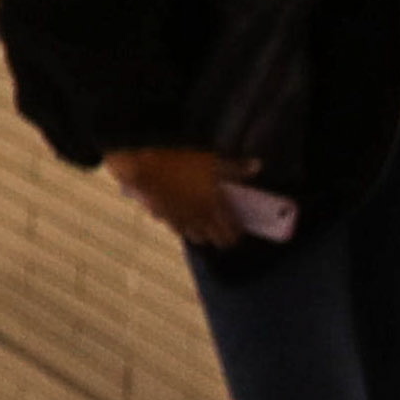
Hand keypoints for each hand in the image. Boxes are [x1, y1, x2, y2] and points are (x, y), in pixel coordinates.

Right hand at [106, 145, 251, 248]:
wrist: (141, 166)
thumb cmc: (180, 162)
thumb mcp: (212, 160)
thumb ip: (235, 167)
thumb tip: (257, 167)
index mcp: (213, 209)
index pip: (229, 234)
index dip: (235, 234)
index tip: (239, 229)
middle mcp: (196, 220)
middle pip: (211, 239)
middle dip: (218, 236)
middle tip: (222, 226)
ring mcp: (176, 219)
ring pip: (192, 235)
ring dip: (199, 232)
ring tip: (202, 223)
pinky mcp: (160, 215)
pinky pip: (173, 226)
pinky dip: (179, 224)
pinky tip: (177, 215)